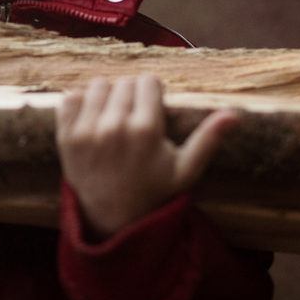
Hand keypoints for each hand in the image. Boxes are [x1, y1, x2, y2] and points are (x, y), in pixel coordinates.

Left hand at [56, 74, 236, 239]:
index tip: (152, 109)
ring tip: (114, 118)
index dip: (153, 93)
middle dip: (132, 95)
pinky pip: (70, 98)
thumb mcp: (186, 170)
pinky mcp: (65, 136)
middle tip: (134, 119)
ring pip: (98, 85)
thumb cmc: (153, 190)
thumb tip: (234, 115)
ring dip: (107, 97)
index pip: (149, 81)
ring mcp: (86, 131)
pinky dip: (80, 104)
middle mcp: (114, 127)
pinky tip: (92, 121)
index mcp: (146, 130)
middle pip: (125, 82)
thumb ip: (208, 139)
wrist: (112, 218)